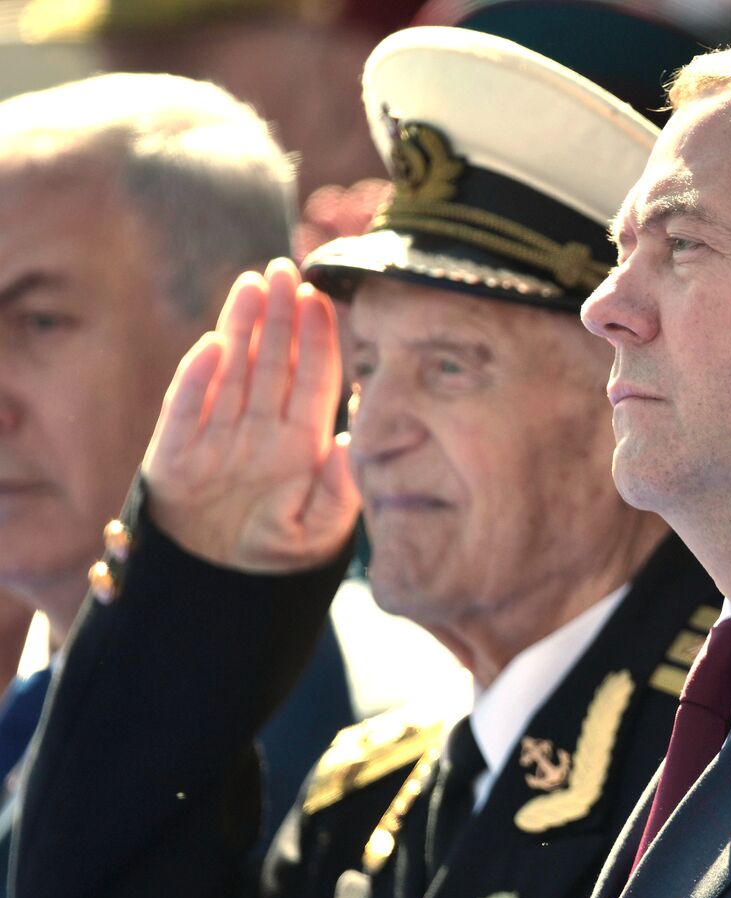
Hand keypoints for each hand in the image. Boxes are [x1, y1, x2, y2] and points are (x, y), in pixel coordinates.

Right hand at [142, 259, 359, 571]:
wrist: (220, 588)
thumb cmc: (276, 556)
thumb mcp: (318, 530)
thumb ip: (338, 491)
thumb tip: (347, 443)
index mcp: (298, 443)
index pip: (312, 381)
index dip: (317, 340)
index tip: (322, 299)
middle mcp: (259, 431)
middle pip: (272, 363)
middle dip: (280, 317)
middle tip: (284, 269)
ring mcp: (217, 437)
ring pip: (233, 371)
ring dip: (241, 328)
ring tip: (251, 284)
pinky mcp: (176, 453)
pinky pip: (187, 409)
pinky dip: (197, 379)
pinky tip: (212, 346)